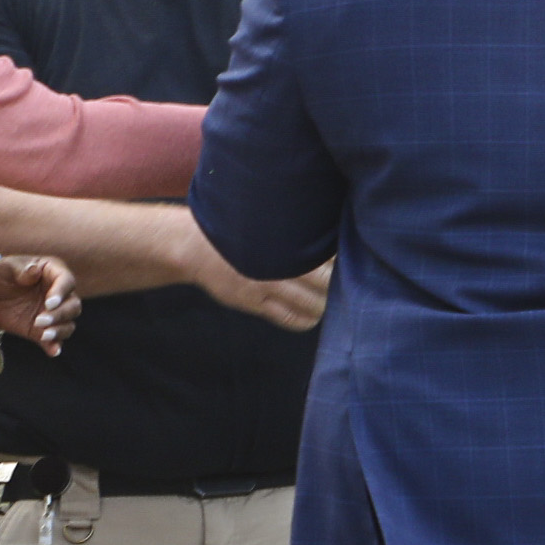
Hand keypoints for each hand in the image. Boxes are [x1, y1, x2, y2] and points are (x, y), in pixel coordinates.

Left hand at [0, 252, 79, 357]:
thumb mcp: (5, 267)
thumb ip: (21, 269)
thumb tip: (35, 270)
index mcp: (53, 272)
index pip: (66, 281)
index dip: (61, 292)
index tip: (49, 303)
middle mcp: (57, 293)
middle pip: (73, 305)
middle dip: (60, 315)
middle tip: (39, 321)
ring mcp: (51, 313)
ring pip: (68, 323)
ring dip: (60, 330)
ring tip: (44, 335)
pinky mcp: (41, 330)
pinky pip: (54, 340)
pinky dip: (55, 346)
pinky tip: (53, 351)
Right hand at [174, 219, 329, 331]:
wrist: (195, 245)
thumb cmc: (240, 232)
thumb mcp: (269, 225)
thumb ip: (297, 233)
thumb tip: (335, 239)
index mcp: (284, 240)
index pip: (328, 253)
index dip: (343, 259)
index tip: (349, 259)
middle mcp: (277, 263)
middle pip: (326, 281)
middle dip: (339, 283)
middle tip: (344, 282)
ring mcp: (265, 285)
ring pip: (312, 304)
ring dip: (326, 304)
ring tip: (329, 298)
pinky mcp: (254, 303)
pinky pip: (290, 318)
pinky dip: (306, 319)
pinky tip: (312, 313)